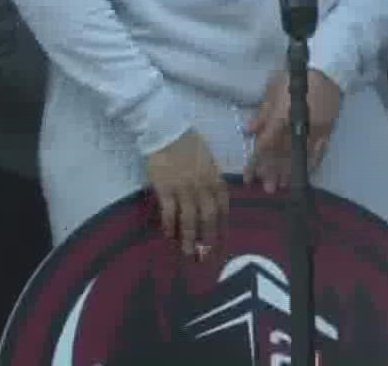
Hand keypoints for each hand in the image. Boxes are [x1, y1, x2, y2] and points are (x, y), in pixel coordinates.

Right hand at [146, 130, 229, 258]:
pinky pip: (169, 212)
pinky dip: (169, 225)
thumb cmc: (190, 146)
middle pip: (208, 217)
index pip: (223, 207)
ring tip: (189, 252)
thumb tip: (213, 201)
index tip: (222, 240)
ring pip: (189, 218)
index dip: (222, 225)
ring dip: (189, 238)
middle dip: (208, 237)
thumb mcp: (209, 163)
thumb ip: (212, 182)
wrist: (168, 133)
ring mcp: (183, 189)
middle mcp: (202, 187)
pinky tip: (169, 235)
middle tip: (207, 254)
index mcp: (215, 179)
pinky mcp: (165, 189)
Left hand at [245, 68, 343, 193]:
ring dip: (290, 171)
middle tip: (266, 188)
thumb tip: (249, 130)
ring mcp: (317, 129)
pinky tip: (306, 173)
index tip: (250, 176)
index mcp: (283, 115)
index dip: (256, 162)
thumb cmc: (298, 76)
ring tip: (282, 185)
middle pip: (283, 153)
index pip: (267, 144)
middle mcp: (299, 125)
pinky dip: (313, 162)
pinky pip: (321, 149)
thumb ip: (263, 112)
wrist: (329, 69)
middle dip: (273, 172)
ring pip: (301, 154)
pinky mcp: (330, 128)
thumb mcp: (275, 89)